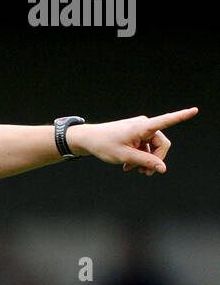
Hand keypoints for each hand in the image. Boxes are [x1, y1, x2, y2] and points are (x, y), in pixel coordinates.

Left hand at [68, 107, 197, 175]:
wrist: (89, 140)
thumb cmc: (105, 145)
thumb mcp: (126, 156)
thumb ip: (146, 162)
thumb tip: (162, 168)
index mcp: (143, 126)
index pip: (166, 120)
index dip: (181, 116)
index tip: (195, 110)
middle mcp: (144, 125)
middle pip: (161, 143)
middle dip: (155, 159)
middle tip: (145, 174)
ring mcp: (140, 130)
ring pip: (152, 147)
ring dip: (146, 160)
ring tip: (134, 171)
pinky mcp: (136, 134)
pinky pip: (144, 147)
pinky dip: (139, 157)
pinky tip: (129, 167)